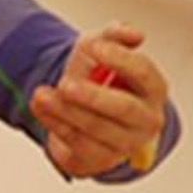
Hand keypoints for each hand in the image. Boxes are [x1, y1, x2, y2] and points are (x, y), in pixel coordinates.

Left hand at [30, 22, 168, 177]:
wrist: (86, 112)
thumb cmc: (102, 78)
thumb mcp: (104, 50)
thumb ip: (115, 35)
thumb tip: (134, 33)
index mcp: (153, 89)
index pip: (144, 73)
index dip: (120, 59)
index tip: (94, 46)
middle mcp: (146, 119)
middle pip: (124, 109)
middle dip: (93, 97)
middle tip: (66, 84)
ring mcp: (125, 143)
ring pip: (96, 128)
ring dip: (66, 111)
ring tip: (41, 94)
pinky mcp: (100, 159)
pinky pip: (77, 142)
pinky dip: (55, 123)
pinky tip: (39, 107)